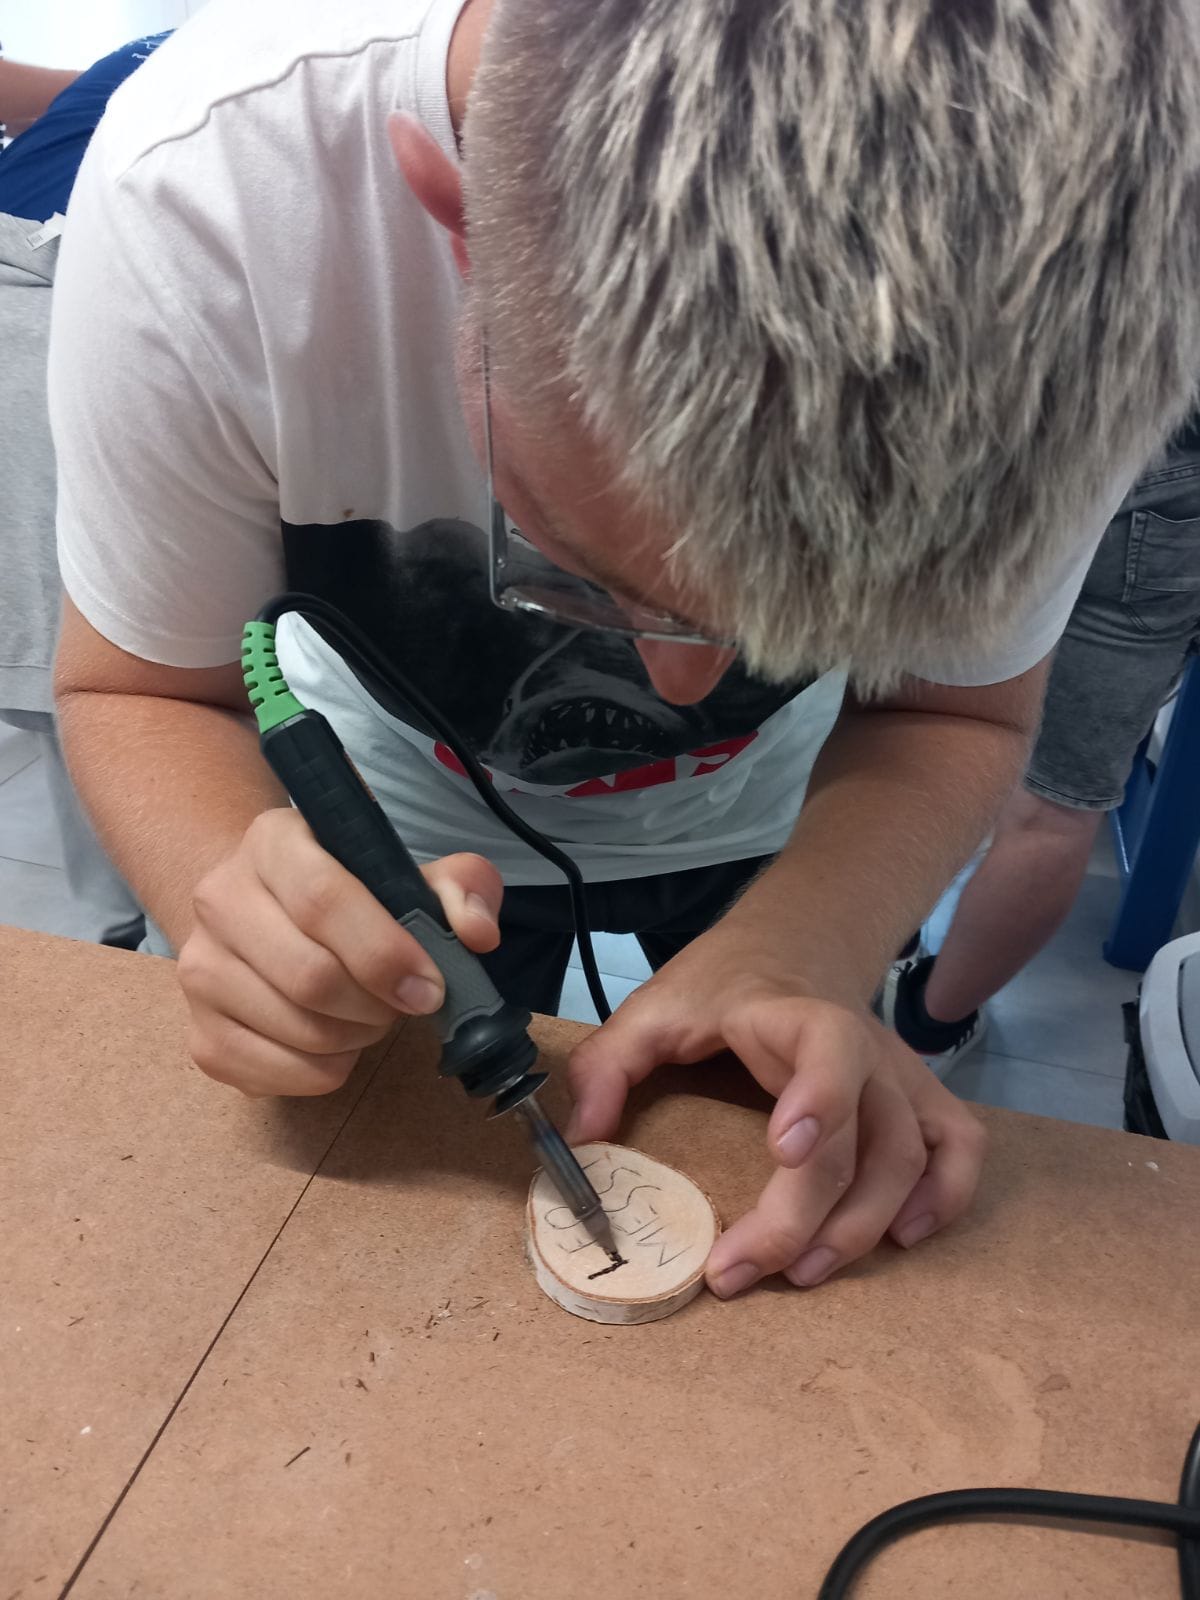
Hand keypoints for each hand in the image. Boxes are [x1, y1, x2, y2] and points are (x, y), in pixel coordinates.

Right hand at [178, 808, 502, 1095]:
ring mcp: (199, 969)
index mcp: (274, 841)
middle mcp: (219, 898)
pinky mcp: (199, 1034)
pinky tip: (338, 1041)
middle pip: (308, 975)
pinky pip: (275, 1073)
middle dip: (376, 1005)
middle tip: (404, 1003)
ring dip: (356, 1037)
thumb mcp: (409, 869)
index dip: (383, 952)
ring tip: (370, 1014)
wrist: (266, 910)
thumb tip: (477, 933)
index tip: (429, 987)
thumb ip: (460, 886)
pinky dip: (327, 1070)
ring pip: (295, 1029)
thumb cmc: (351, 892)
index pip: (321, 900)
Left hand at [565, 954, 985, 1295]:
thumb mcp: (652, 1007)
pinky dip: (943, 1196)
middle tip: (740, 1269)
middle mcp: (862, 1048)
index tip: (786, 1151)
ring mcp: (897, 1074)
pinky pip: (957, 1147)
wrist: (792, 943)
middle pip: (863, 1138)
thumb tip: (585, 1138)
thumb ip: (607, 1065)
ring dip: (865, 1225)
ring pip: (910, 1157)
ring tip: (803, 1272)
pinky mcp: (916, 1097)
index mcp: (795, 1016)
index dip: (819, 1098)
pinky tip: (898, 1237)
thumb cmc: (722, 984)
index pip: (829, 1048)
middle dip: (807, 1217)